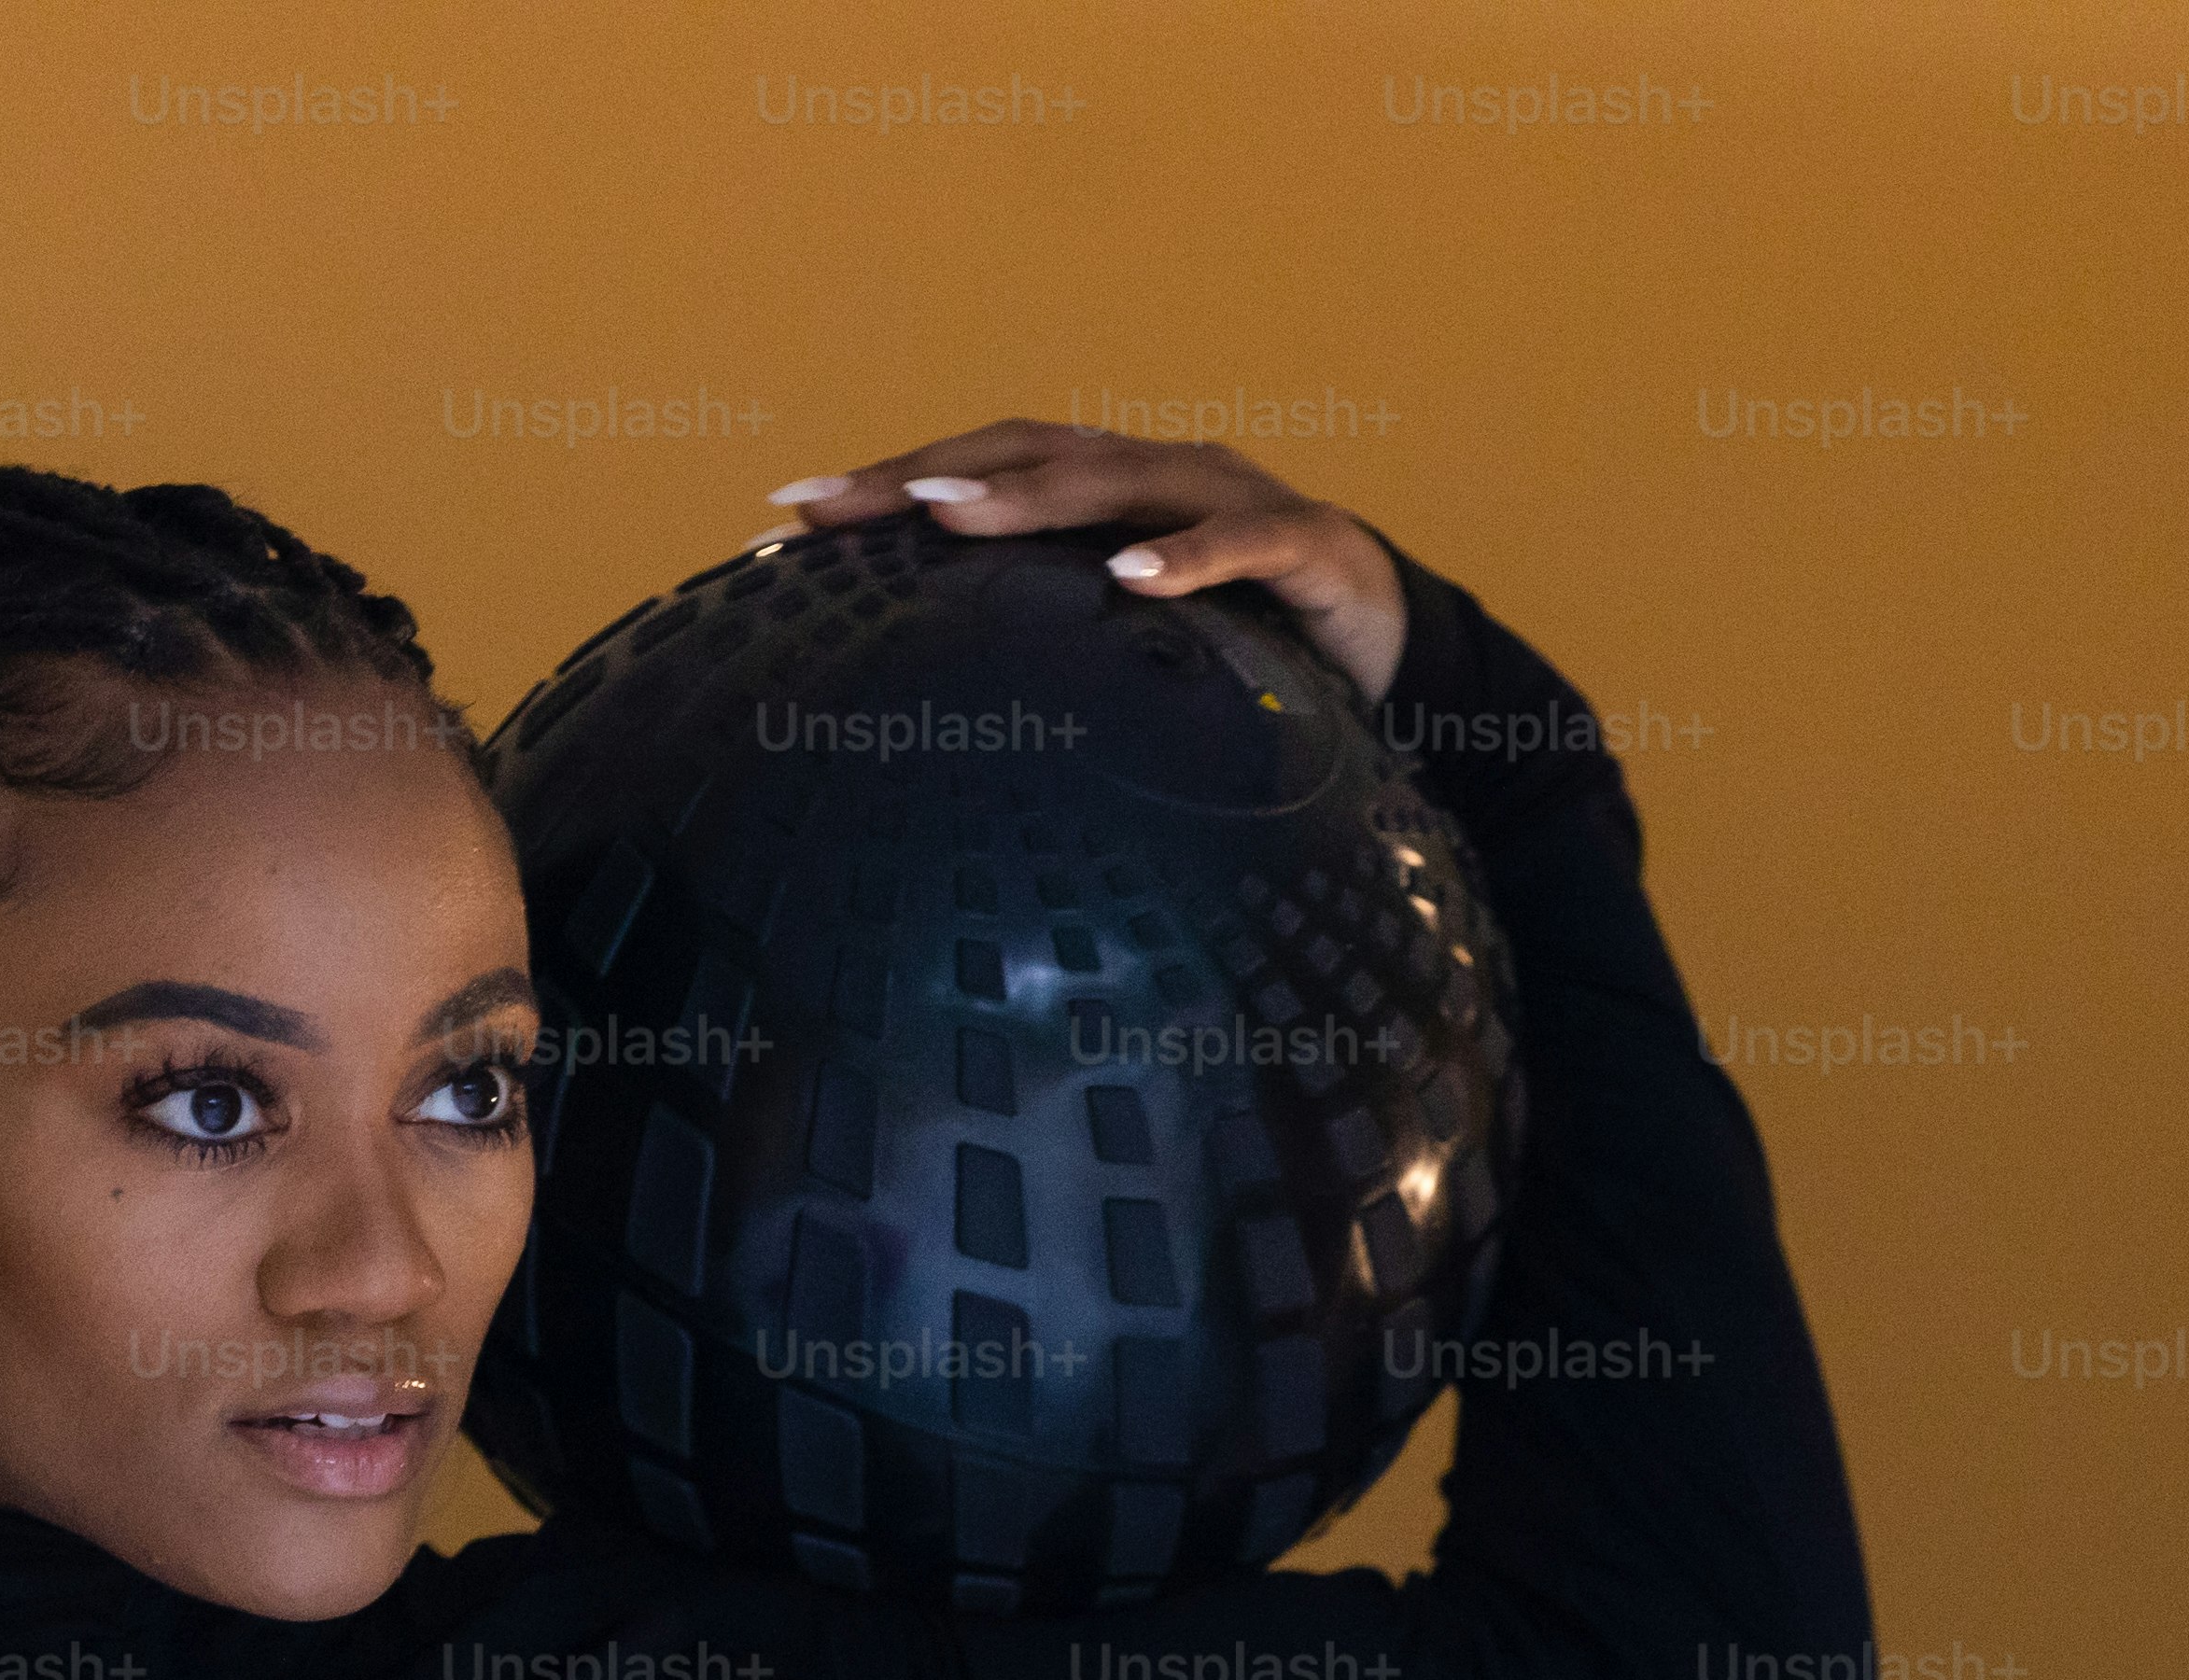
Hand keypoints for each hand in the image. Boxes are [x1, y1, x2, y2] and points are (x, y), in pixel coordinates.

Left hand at [763, 421, 1408, 708]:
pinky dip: (1189, 557)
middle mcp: (1163, 472)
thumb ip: (1051, 649)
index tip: (787, 514)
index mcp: (1111, 491)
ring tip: (950, 517)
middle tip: (840, 506)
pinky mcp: (1310, 543)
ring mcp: (1235, 500)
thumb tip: (919, 720)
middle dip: (928, 474)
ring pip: (1122, 477)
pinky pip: (1244, 543)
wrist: (1401, 652)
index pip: (983, 465)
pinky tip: (1133, 578)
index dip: (888, 481)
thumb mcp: (1134, 651)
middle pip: (1029, 451)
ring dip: (1033, 496)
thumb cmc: (1250, 651)